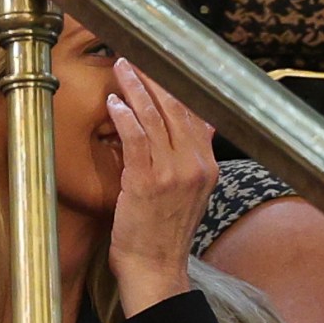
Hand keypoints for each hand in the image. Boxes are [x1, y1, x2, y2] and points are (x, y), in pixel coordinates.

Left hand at [102, 59, 215, 314]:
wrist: (155, 267)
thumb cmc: (163, 229)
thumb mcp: (192, 191)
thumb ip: (198, 155)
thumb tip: (208, 124)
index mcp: (207, 164)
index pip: (195, 113)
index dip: (177, 85)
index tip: (161, 63)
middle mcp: (196, 164)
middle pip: (176, 109)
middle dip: (155, 79)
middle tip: (136, 55)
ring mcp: (173, 173)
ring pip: (156, 118)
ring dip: (136, 89)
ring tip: (121, 67)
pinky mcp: (148, 182)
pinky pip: (137, 140)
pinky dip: (125, 118)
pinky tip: (115, 102)